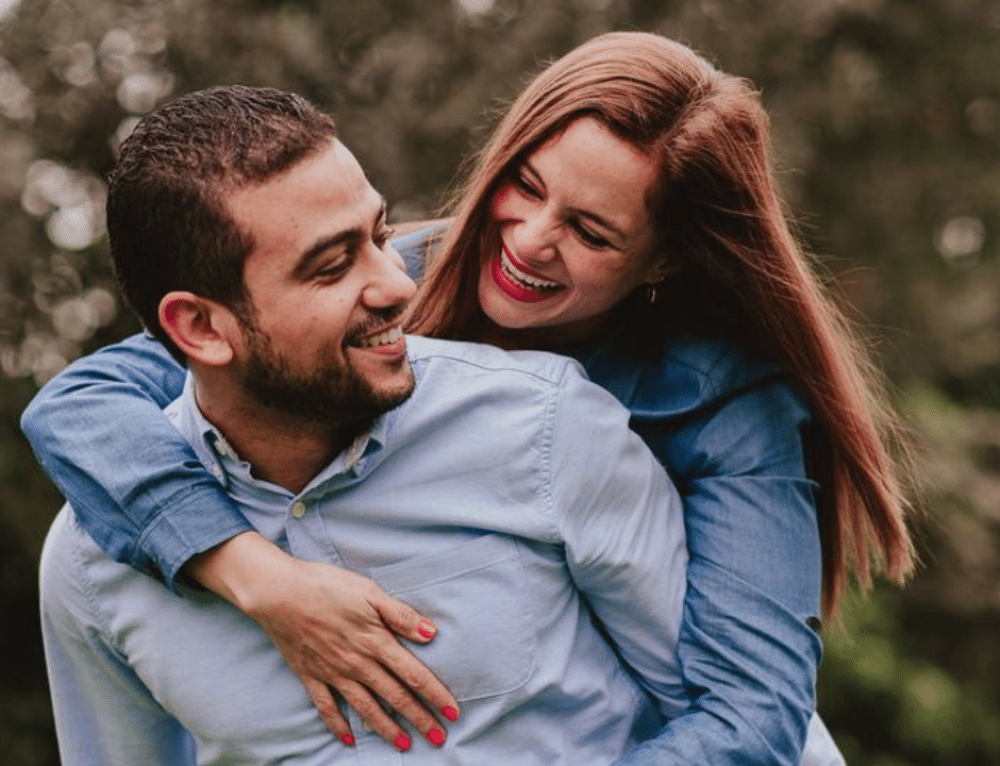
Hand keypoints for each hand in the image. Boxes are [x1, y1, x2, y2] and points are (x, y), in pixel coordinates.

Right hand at [185, 532, 458, 748]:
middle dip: (419, 719)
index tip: (453, 713)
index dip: (436, 695)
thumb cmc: (327, 586)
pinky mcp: (311, 676)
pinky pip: (327, 708)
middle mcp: (358, 664)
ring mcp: (333, 673)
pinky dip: (338, 726)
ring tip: (405, 745)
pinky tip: (349, 740)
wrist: (278, 593)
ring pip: (366, 708)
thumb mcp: (370, 592)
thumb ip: (401, 615)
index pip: (414, 675)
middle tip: (438, 739)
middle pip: (395, 696)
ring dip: (388, 728)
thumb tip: (431, 634)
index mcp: (376, 641)